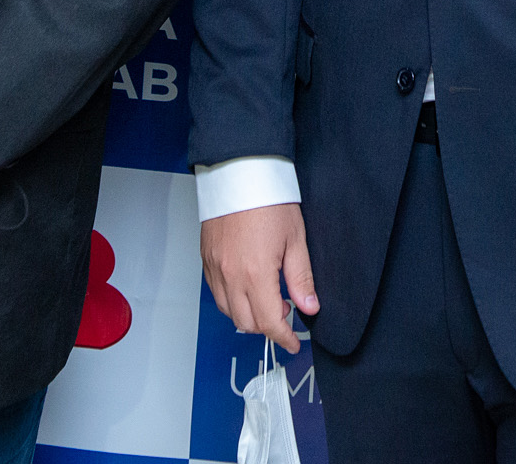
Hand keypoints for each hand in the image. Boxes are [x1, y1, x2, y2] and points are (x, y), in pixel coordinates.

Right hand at [201, 203, 318, 354]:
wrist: (239, 172)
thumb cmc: (268, 199)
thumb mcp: (296, 239)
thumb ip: (301, 278)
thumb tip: (310, 307)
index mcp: (256, 273)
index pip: (270, 323)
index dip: (284, 338)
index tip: (293, 343)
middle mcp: (230, 275)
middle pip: (247, 323)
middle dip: (268, 327)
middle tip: (286, 312)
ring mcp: (214, 268)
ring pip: (228, 312)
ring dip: (248, 315)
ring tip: (267, 298)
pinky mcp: (205, 259)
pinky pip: (216, 294)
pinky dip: (231, 300)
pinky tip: (247, 287)